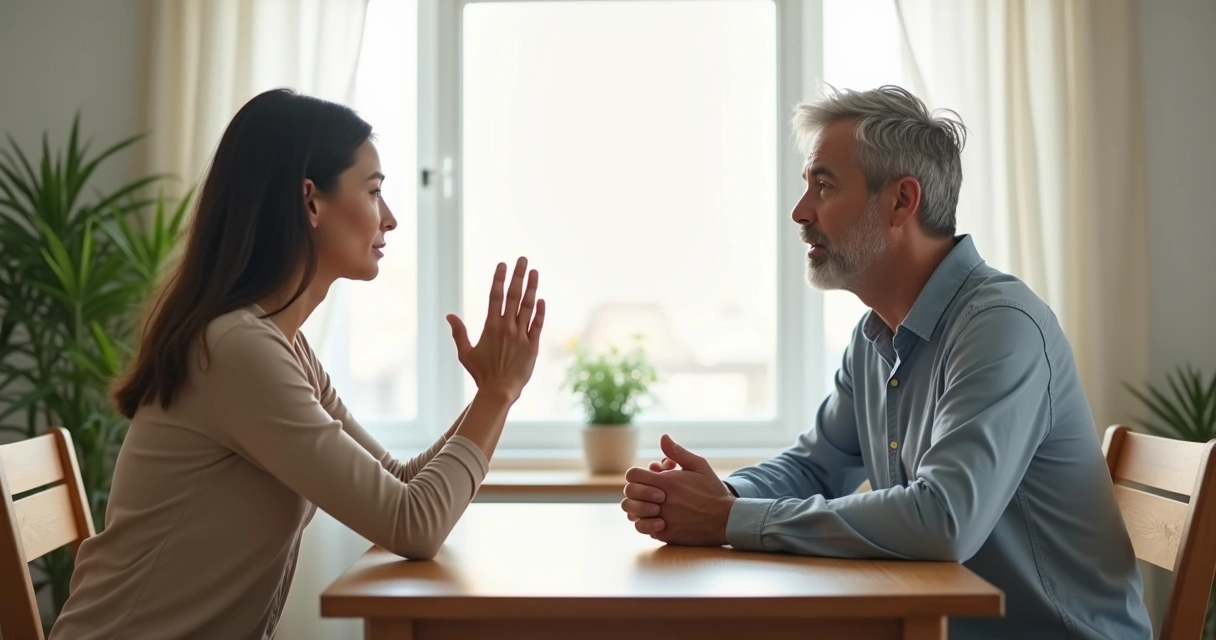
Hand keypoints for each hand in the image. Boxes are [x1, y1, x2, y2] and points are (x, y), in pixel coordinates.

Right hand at [446, 257, 544, 400]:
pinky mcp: (533, 346)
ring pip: (528, 307)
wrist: (499, 391)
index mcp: (491, 326)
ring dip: (532, 288)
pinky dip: (540, 312)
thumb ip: (458, 333)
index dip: (499, 278)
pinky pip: (538, 325)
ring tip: (535, 272)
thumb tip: (449, 315)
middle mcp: (507, 327)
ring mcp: (522, 335)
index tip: (502, 264)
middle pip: (514, 295)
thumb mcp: (465, 353)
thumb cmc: (481, 373)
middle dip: (518, 275)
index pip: (495, 296)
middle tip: (523, 259)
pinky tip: (541, 299)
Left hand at [620, 435, 735, 546]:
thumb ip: (677, 452)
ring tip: (652, 506)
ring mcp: (662, 519)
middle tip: (648, 493)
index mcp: (666, 482)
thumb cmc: (712, 490)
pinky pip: (644, 529)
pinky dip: (648, 524)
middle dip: (636, 491)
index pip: (633, 475)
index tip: (646, 477)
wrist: (726, 519)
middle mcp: (661, 501)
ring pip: (633, 515)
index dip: (636, 475)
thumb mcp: (699, 466)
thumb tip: (663, 437)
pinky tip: (660, 518)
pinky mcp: (666, 535)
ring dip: (639, 509)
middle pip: (629, 495)